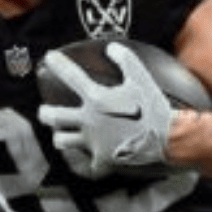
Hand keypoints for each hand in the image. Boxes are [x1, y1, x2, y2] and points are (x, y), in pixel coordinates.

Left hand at [36, 43, 174, 178]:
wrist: (166, 137)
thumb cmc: (152, 105)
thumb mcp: (140, 77)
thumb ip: (124, 59)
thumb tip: (111, 47)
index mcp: (97, 98)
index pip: (71, 76)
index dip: (57, 63)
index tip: (49, 57)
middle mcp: (89, 119)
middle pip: (52, 116)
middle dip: (45, 112)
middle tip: (45, 111)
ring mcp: (93, 141)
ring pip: (62, 140)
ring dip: (60, 136)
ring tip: (63, 134)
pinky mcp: (102, 158)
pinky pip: (87, 164)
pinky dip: (88, 162)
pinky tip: (90, 159)